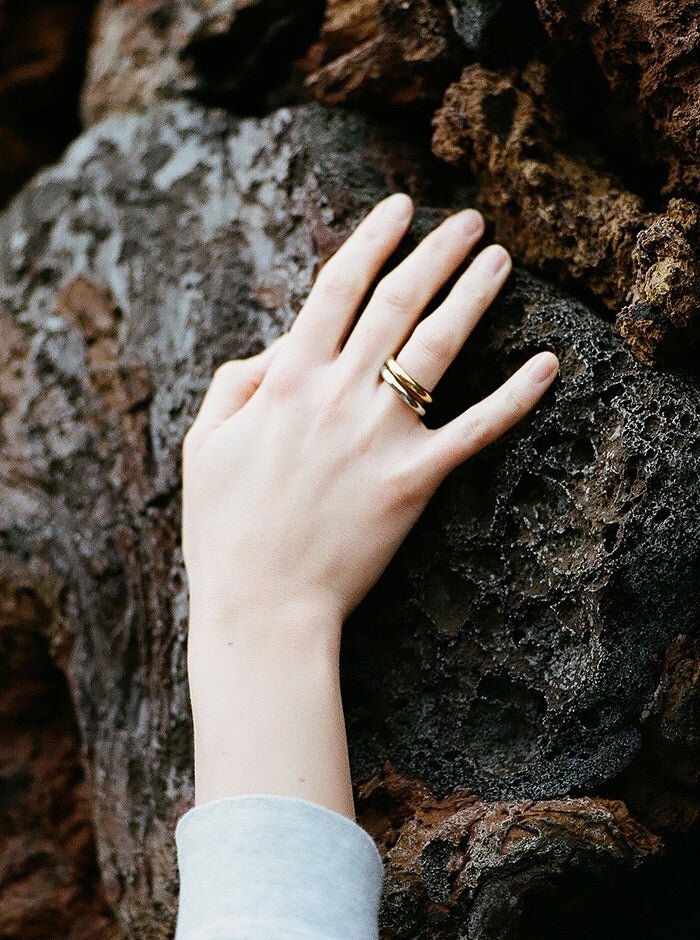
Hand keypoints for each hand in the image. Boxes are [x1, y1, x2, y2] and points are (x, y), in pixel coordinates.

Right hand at [182, 193, 557, 646]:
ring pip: (437, 346)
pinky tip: (549, 364)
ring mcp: (380, 436)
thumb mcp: (203, 444)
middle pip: (397, 302)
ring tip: (501, 259)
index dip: (370, 240)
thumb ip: (236, 383)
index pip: (337, 288)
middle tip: (470, 219)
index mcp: (286, 380)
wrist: (260, 605)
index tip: (398, 208)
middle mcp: (338, 394)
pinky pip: (475, 431)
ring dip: (473, 295)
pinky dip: (516, 397)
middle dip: (435, 251)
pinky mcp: (415, 481)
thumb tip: (278, 349)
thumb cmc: (224, 528)